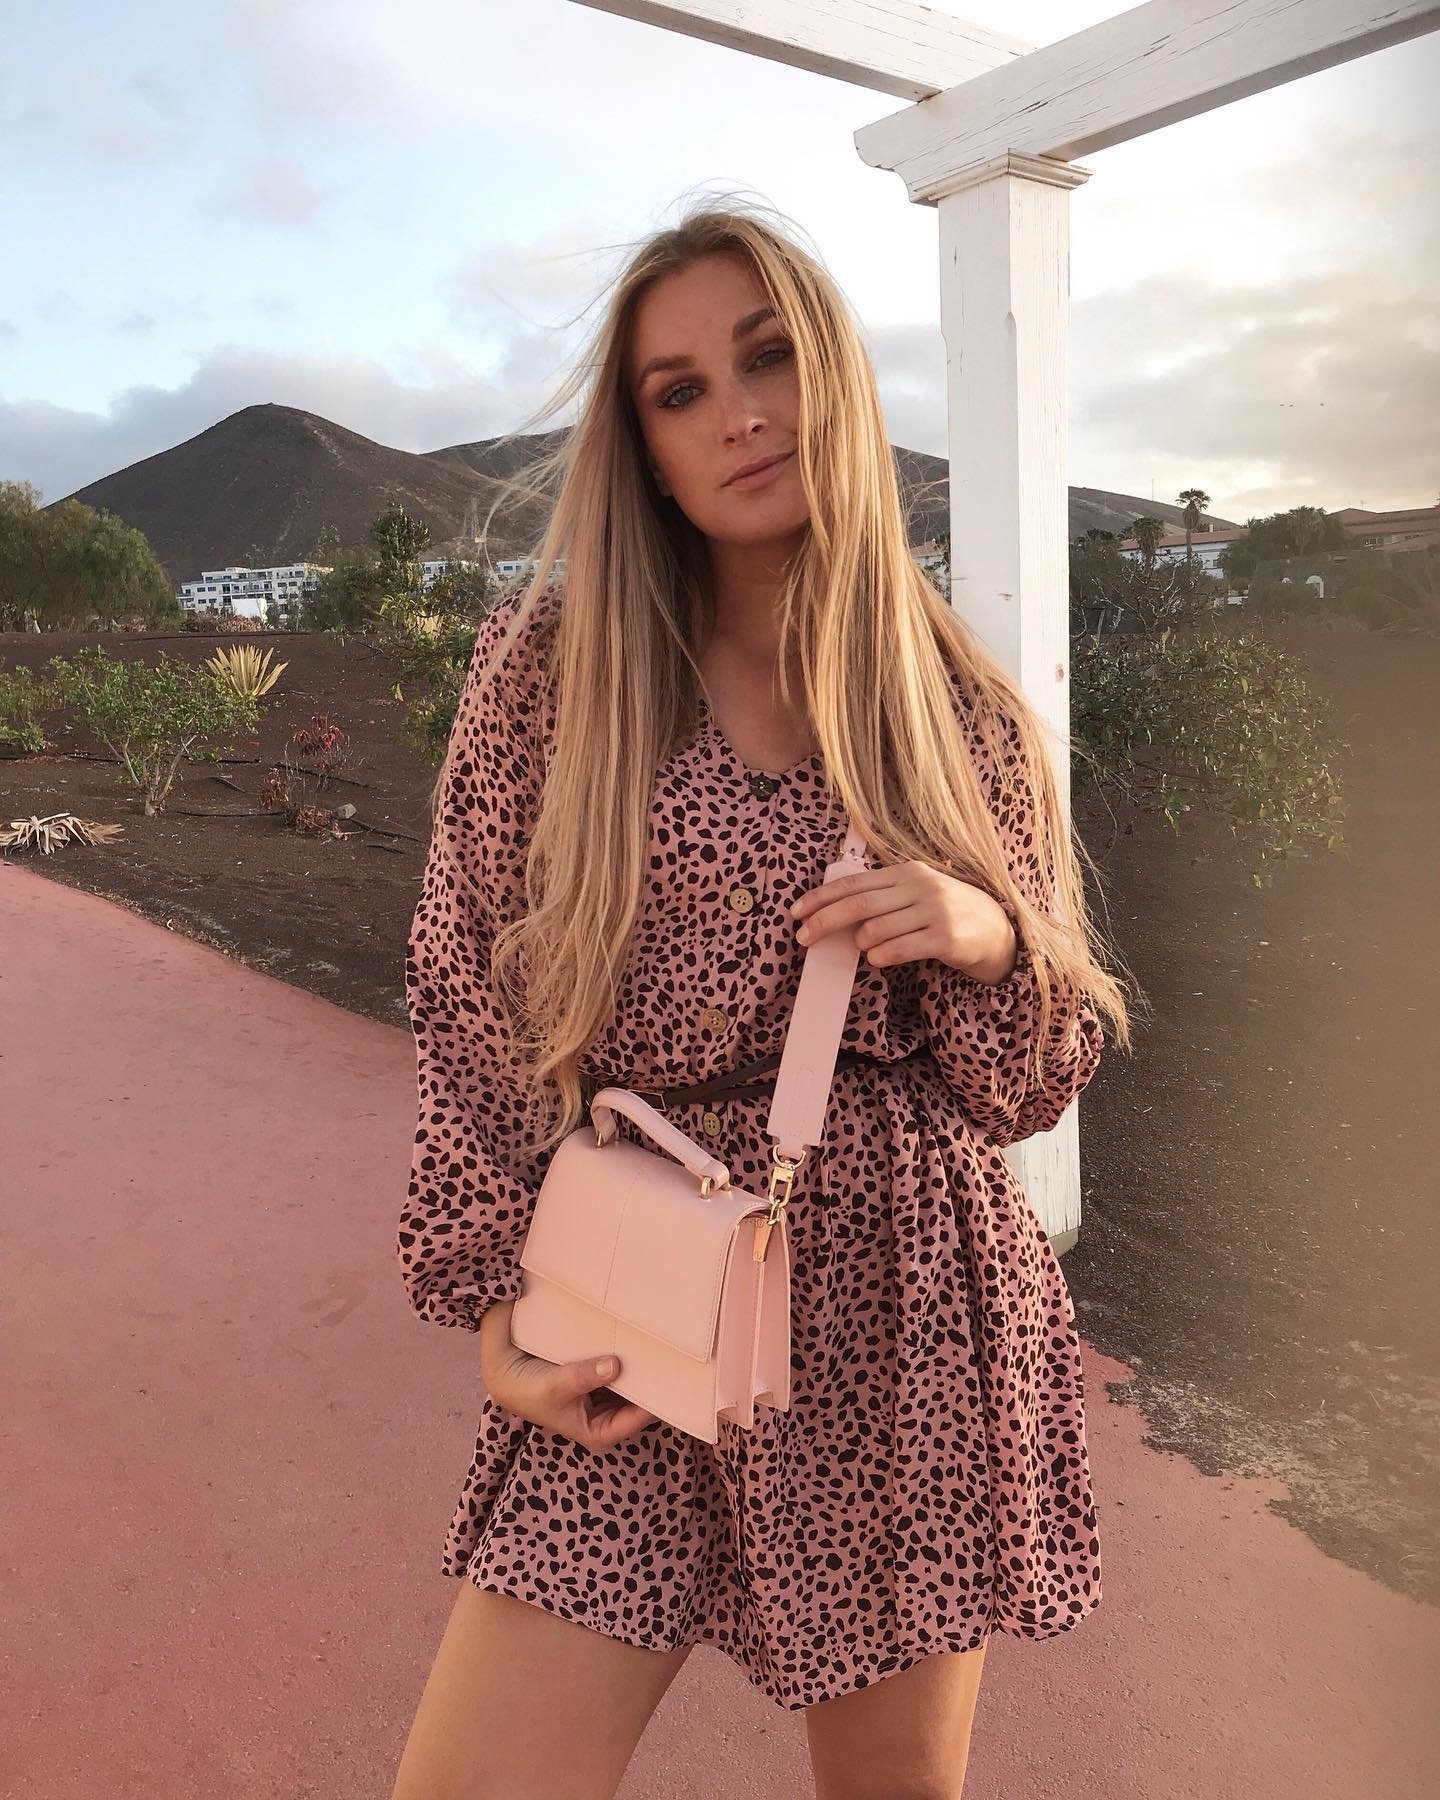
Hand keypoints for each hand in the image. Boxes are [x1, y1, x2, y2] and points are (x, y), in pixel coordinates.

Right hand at [478, 1300, 658, 1448]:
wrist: (502, 1369)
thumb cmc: (527, 1389)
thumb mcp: (556, 1386)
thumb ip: (584, 1377)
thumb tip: (616, 1365)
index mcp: (599, 1432)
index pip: (638, 1420)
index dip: (656, 1403)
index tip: (673, 1382)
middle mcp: (606, 1415)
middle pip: (640, 1399)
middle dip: (654, 1381)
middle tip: (676, 1357)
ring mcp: (604, 1392)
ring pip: (633, 1380)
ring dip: (643, 1365)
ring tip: (665, 1343)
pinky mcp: (599, 1372)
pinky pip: (622, 1365)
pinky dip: (630, 1354)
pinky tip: (642, 1335)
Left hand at [789, 861, 1017, 981]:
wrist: (996, 930)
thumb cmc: (946, 913)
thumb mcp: (917, 892)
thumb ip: (882, 897)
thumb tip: (833, 912)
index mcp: (907, 872)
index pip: (853, 883)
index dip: (821, 898)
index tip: (797, 912)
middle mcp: (920, 887)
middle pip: (857, 905)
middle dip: (824, 922)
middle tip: (804, 938)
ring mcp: (934, 912)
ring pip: (875, 930)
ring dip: (860, 944)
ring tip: (864, 948)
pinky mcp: (945, 938)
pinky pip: (898, 950)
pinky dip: (880, 957)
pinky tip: (879, 959)